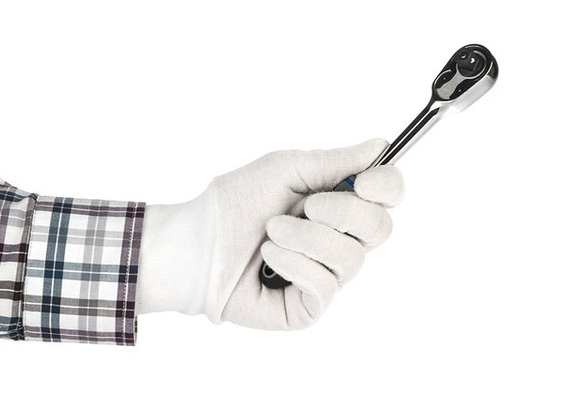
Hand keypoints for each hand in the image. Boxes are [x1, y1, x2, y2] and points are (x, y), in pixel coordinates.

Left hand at [136, 139, 403, 329]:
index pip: (388, 197)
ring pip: (351, 258)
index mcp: (336, 205)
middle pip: (380, 228)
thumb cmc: (233, 205)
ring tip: (271, 231)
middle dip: (343, 212)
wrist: (194, 244)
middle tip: (306, 205)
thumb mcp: (285, 169)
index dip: (387, 187)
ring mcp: (325, 275)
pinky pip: (326, 286)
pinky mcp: (308, 306)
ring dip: (306, 237)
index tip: (364, 180)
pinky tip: (268, 257)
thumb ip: (334, 161)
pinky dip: (294, 263)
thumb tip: (380, 146)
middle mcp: (337, 241)